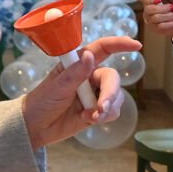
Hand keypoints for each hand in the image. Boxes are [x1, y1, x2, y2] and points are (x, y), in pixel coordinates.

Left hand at [20, 36, 142, 147]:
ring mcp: (95, 94)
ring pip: (116, 97)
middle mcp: (91, 76)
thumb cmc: (42, 101)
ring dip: (106, 108)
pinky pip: (113, 111)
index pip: (103, 49)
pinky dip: (104, 117)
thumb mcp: (57, 85)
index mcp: (79, 64)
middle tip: (101, 107)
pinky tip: (88, 120)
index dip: (120, 44)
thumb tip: (90, 56)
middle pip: (113, 78)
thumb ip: (75, 73)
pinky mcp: (97, 111)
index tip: (136, 45)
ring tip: (91, 117)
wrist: (36, 127)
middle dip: (110, 93)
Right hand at [143, 0, 172, 43]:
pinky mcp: (156, 29)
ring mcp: (151, 20)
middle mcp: (148, 10)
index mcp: (152, 0)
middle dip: (163, 8)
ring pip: (155, 18)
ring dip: (169, 16)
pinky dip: (171, 23)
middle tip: (172, 8)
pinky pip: (161, 26)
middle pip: (148, 9)